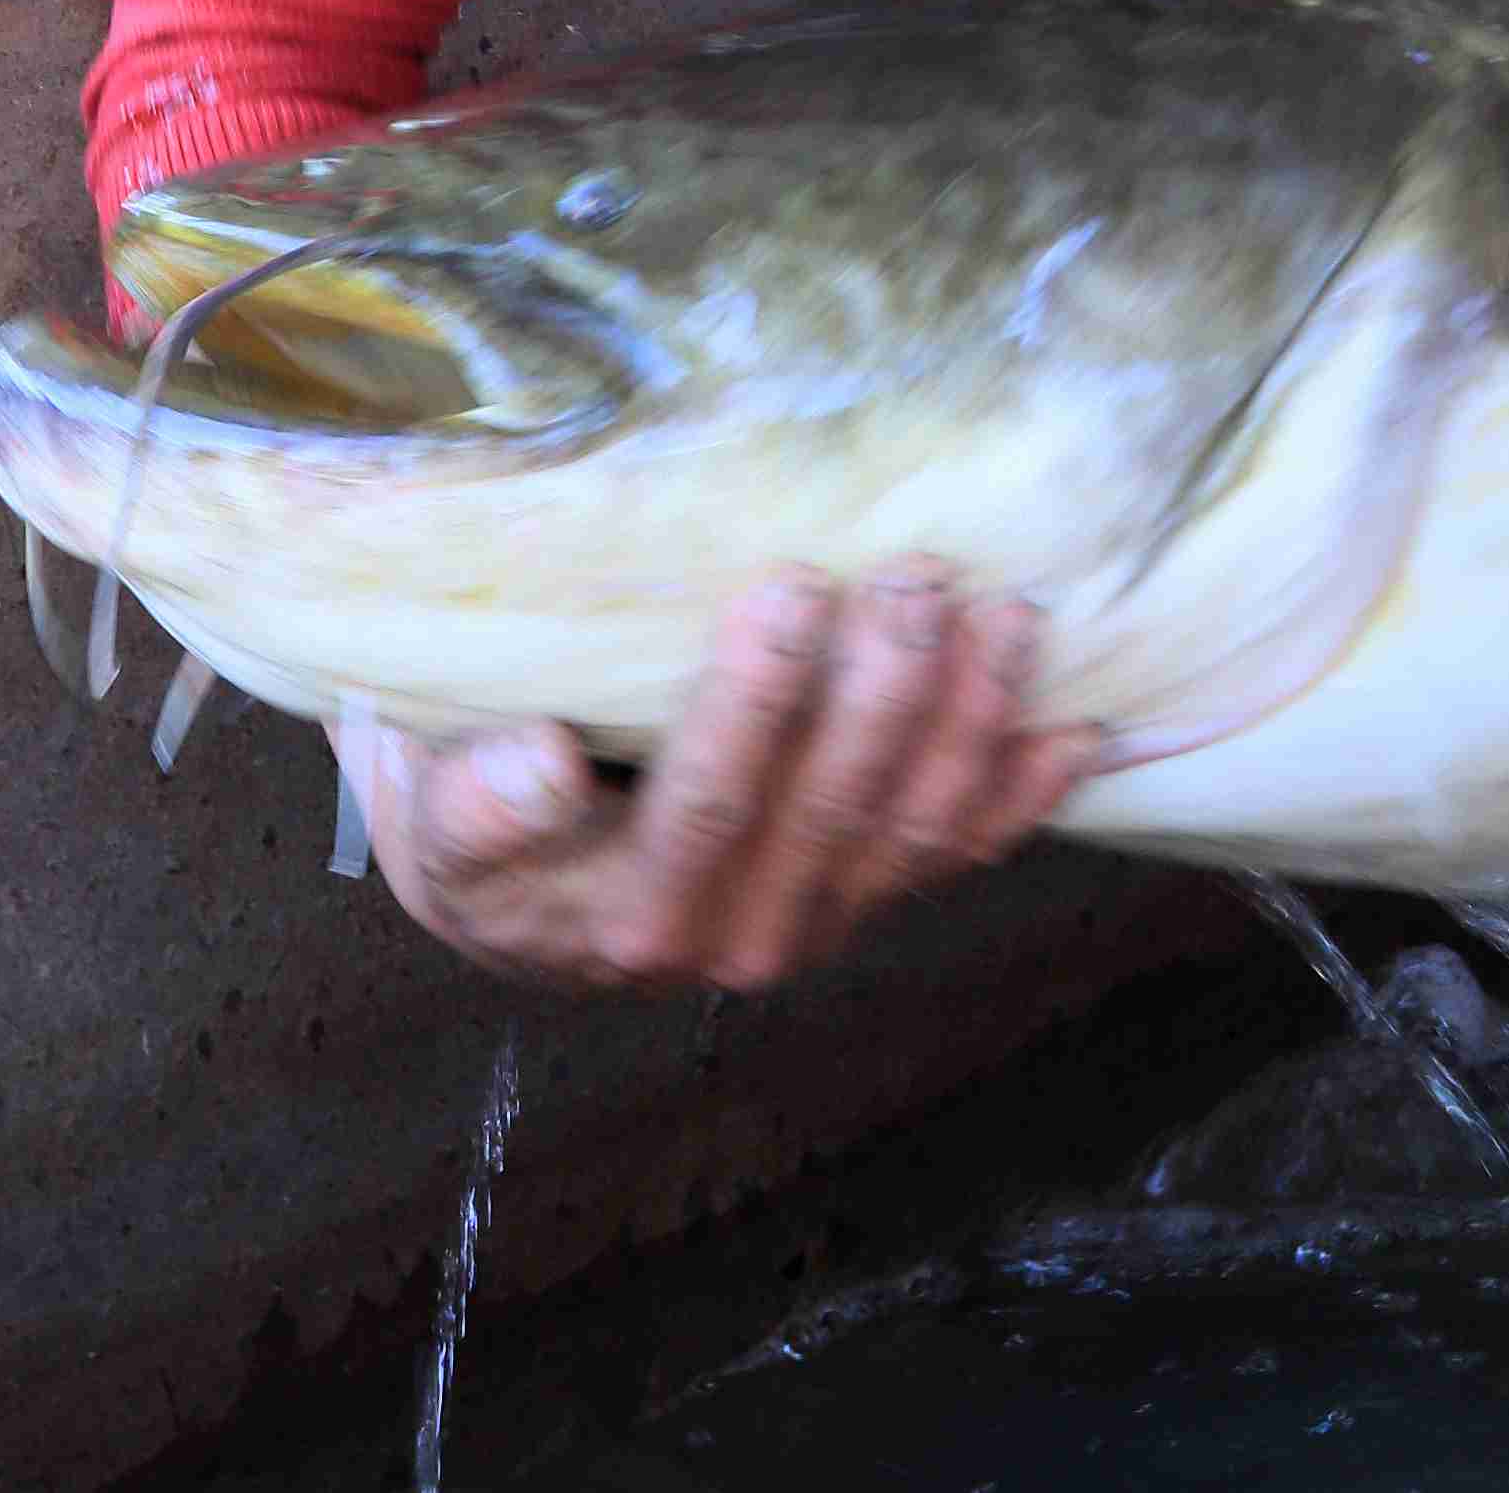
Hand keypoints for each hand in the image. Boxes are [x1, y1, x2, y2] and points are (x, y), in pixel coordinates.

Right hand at [330, 560, 1102, 992]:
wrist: (508, 884)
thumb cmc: (464, 803)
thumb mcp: (428, 799)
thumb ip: (476, 797)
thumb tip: (541, 768)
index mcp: (618, 912)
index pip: (706, 804)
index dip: (759, 702)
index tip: (787, 587)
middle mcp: (728, 937)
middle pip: (833, 808)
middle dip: (888, 684)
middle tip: (913, 571)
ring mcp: (814, 923)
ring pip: (913, 829)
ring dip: (973, 720)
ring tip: (1006, 614)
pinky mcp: (869, 900)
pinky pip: (961, 850)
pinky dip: (1024, 788)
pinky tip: (1079, 726)